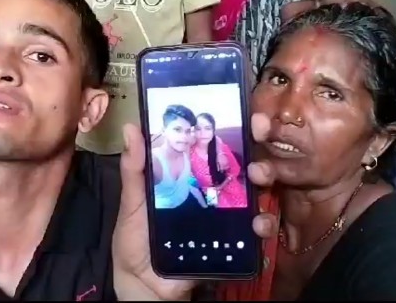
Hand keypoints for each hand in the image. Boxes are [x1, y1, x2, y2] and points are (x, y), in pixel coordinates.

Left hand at [112, 113, 278, 300]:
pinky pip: (254, 232)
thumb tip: (130, 128)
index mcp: (187, 177)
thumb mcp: (132, 201)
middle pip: (241, 165)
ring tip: (258, 177)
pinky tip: (258, 223)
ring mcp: (224, 216)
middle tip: (260, 134)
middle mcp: (210, 192)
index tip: (245, 111)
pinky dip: (262, 225)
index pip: (213, 147)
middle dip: (255, 145)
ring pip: (254, 193)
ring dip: (265, 180)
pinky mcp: (233, 242)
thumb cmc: (135, 239)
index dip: (232, 128)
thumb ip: (134, 169)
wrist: (142, 284)